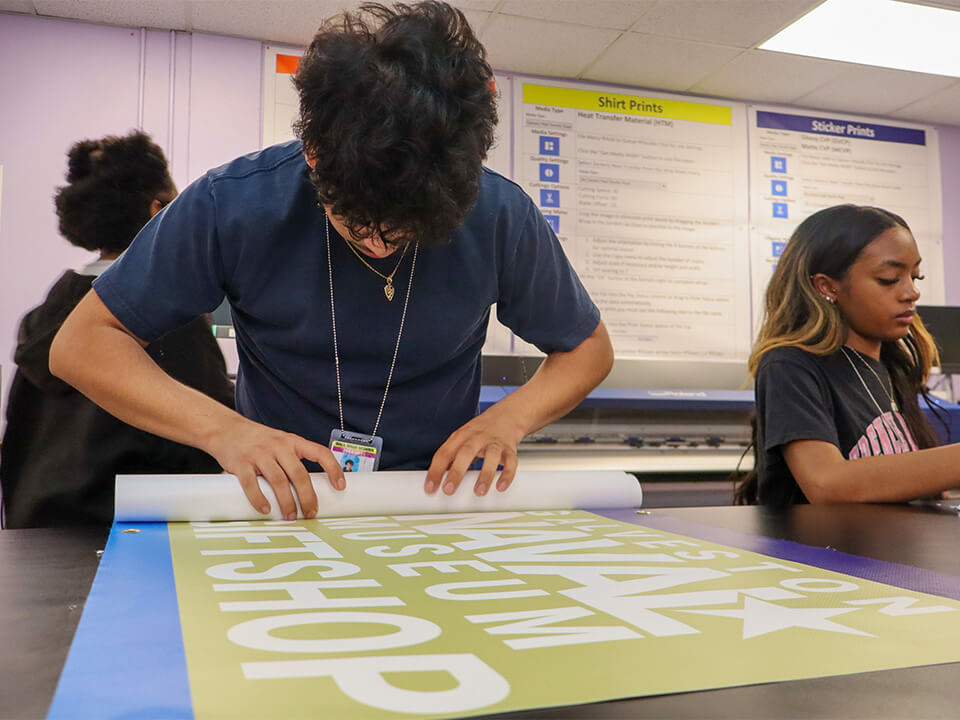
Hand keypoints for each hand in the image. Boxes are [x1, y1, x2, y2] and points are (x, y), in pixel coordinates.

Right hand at [205, 416, 344, 518]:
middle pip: (299, 474)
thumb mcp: (280, 442)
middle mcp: (278, 446)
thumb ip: (293, 460)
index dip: (333, 469)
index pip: (320, 452)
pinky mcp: (241, 463)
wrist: (225, 428)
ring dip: (287, 502)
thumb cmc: (257, 440)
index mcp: (292, 441)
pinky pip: (252, 484)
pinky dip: (259, 499)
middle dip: (308, 497)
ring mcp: (259, 454)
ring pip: (278, 481)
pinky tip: (266, 509)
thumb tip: (311, 489)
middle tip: (311, 513)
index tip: (341, 486)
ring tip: (291, 516)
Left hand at [424, 405, 524, 496]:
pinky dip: (507, 475)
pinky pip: (511, 461)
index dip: (435, 471)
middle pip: (465, 453)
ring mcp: (494, 443)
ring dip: (485, 475)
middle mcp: (477, 438)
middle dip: (456, 473)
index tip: (430, 488)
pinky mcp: (510, 449)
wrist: (506, 417)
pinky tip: (501, 486)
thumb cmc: (480, 432)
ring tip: (478, 492)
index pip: (444, 453)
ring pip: (491, 456)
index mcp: (460, 437)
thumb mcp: (461, 439)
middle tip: (448, 490)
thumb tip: (437, 480)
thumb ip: (451, 458)